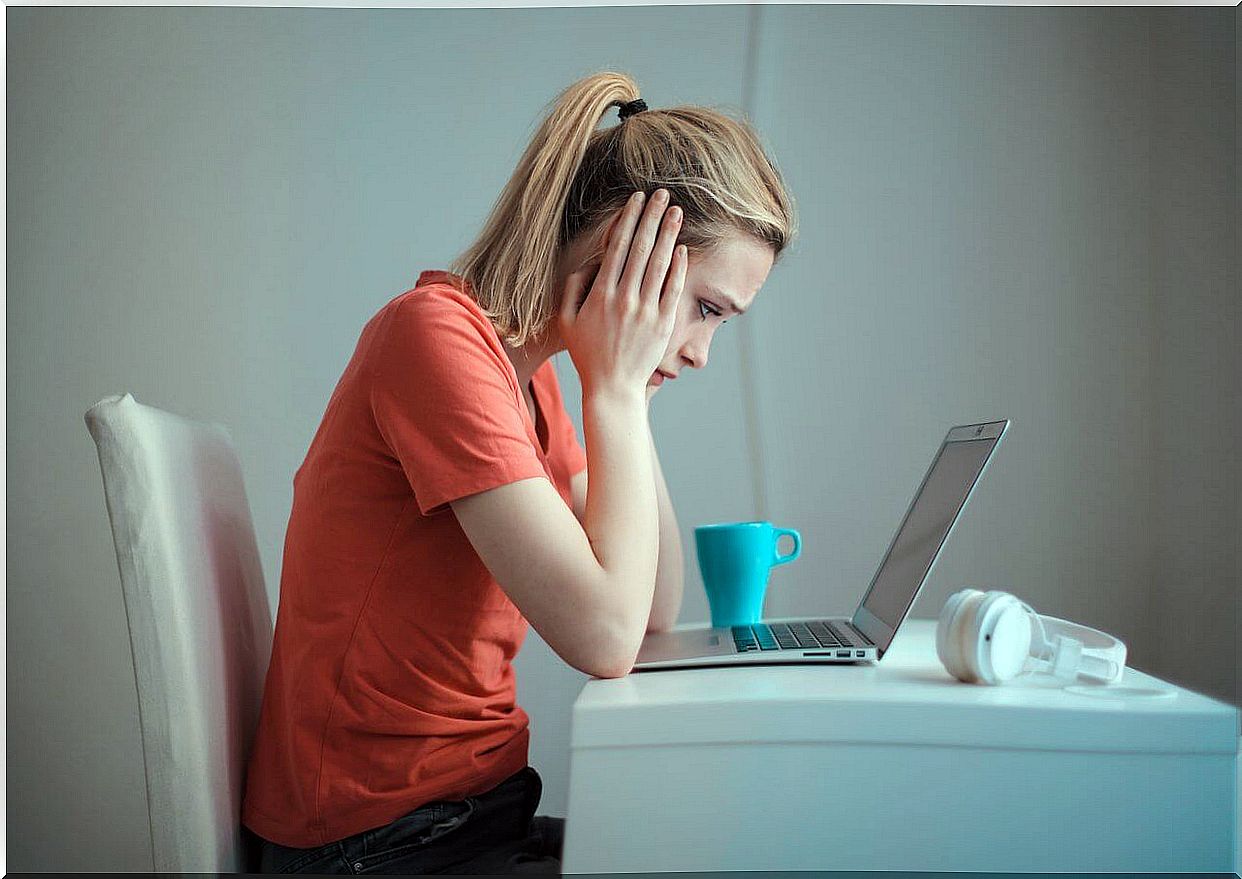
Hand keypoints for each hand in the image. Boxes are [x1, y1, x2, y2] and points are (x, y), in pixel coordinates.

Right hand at [558, 189, 686, 398]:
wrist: (612, 388)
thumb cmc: (587, 354)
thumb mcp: (567, 321)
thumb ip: (573, 289)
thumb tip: (588, 263)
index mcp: (600, 295)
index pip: (616, 248)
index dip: (628, 220)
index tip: (636, 200)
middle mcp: (624, 299)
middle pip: (640, 249)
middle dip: (651, 218)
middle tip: (661, 194)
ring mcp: (645, 311)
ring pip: (659, 264)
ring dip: (668, 234)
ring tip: (675, 211)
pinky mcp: (662, 324)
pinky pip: (672, 289)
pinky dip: (678, 267)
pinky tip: (682, 248)